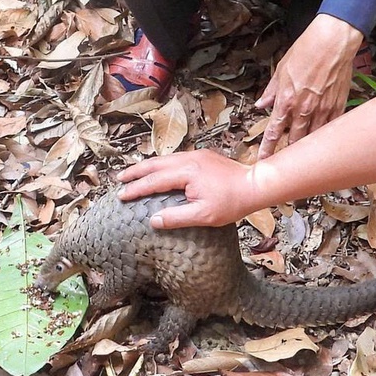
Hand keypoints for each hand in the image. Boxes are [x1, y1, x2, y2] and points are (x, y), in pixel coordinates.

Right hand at [118, 151, 258, 228]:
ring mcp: (196, 155)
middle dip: (135, 172)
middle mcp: (188, 159)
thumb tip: (153, 220)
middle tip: (119, 179)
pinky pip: (175, 158)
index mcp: (186, 172)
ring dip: (147, 166)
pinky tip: (159, 171)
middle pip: (154, 164)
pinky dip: (161, 164)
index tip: (121, 196)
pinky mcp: (203, 155)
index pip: (154, 181)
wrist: (255, 185)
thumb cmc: (232, 203)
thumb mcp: (204, 216)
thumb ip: (176, 218)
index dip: (136, 189)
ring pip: (164, 159)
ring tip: (134, 174)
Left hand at [257, 14, 362, 158]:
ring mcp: (323, 110)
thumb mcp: (281, 70)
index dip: (267, 148)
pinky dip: (324, 135)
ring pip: (313, 138)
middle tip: (283, 160)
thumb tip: (261, 104)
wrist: (333, 43)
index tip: (262, 160)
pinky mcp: (338, 107)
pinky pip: (329, 128)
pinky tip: (321, 139)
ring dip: (306, 146)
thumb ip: (271, 91)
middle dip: (287, 151)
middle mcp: (304, 109)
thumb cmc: (307, 51)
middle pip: (293, 140)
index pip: (273, 131)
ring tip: (302, 155)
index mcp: (286, 100)